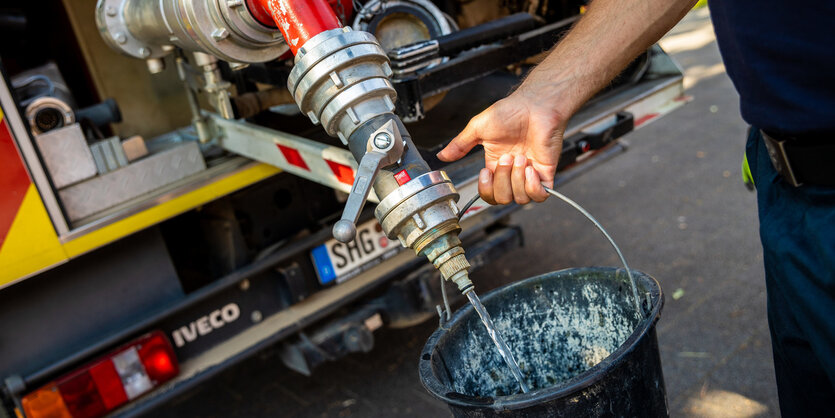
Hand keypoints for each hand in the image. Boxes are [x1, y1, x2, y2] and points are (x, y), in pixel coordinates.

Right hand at [437, 91, 565, 203]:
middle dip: (502, 180)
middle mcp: (512, 173)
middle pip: (502, 199)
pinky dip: (533, 186)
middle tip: (507, 157)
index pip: (489, 194)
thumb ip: (460, 145)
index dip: (486, 189)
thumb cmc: (511, 111)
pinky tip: (530, 168)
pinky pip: (540, 196)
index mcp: (495, 166)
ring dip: (517, 179)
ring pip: (519, 199)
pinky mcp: (546, 173)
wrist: (535, 104)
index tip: (485, 171)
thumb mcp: (478, 128)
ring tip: (520, 157)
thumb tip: (441, 156)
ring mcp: (530, 174)